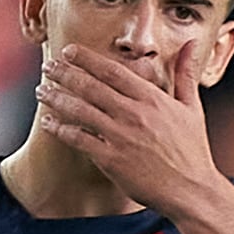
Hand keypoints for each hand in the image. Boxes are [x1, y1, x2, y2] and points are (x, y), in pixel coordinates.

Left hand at [38, 44, 222, 214]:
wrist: (191, 190)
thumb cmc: (192, 150)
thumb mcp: (192, 107)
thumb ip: (185, 73)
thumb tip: (191, 42)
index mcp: (152, 98)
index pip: (112, 70)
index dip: (86, 58)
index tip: (69, 51)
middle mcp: (134, 113)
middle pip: (90, 86)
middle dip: (64, 73)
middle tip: (48, 67)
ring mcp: (121, 136)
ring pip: (80, 110)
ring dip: (56, 98)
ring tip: (41, 91)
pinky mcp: (111, 160)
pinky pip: (78, 139)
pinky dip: (60, 129)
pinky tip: (48, 123)